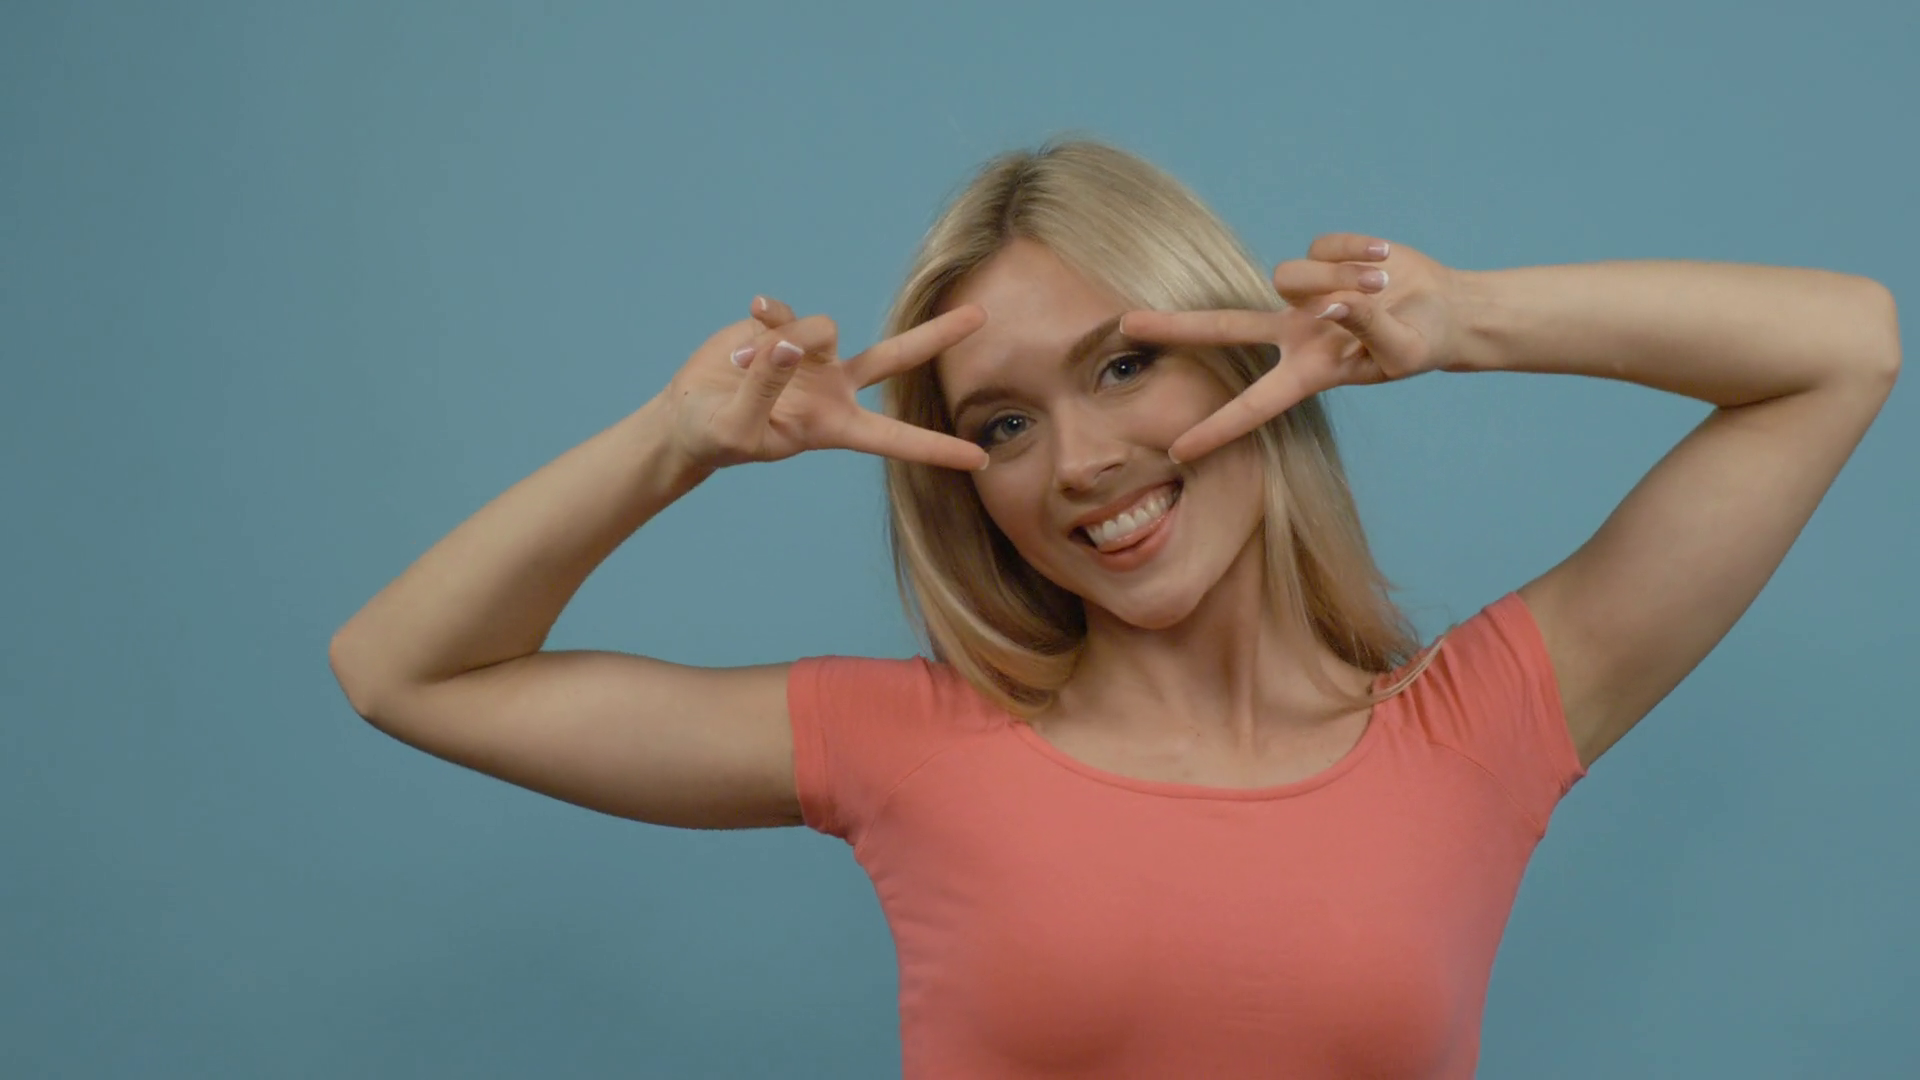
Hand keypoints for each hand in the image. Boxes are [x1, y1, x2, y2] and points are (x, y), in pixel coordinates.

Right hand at [664, 296, 989, 471]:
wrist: (690, 414)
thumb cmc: (718, 435)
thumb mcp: (740, 426)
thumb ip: (767, 385)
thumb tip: (791, 341)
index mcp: (834, 425)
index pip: (895, 438)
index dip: (937, 449)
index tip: (980, 459)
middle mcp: (834, 386)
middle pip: (897, 358)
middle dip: (938, 336)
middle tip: (983, 317)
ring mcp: (811, 353)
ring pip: (822, 328)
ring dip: (783, 342)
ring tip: (740, 366)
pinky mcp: (784, 325)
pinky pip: (783, 311)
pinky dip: (764, 319)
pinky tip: (741, 337)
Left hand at [1119, 233, 1464, 463]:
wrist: (1443, 309)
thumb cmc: (1421, 343)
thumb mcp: (1401, 350)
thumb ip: (1367, 326)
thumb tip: (1334, 301)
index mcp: (1308, 372)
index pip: (1253, 406)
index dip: (1217, 430)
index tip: (1178, 453)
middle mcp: (1294, 333)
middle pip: (1223, 328)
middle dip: (1175, 328)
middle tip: (1125, 326)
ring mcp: (1304, 295)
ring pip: (1293, 275)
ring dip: (1342, 278)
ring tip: (1382, 286)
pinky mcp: (1321, 256)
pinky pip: (1327, 245)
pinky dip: (1360, 252)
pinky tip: (1382, 263)